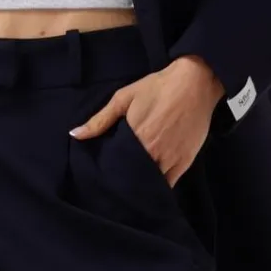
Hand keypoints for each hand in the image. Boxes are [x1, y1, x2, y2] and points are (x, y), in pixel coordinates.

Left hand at [68, 54, 224, 185]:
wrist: (195, 83)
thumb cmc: (158, 88)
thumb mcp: (124, 97)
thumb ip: (100, 120)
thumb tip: (75, 135)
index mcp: (134, 138)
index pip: (115, 166)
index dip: (108, 173)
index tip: (100, 176)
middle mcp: (152, 153)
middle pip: (132, 177)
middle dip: (122, 181)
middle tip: (113, 183)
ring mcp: (170, 160)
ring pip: (150, 183)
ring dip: (140, 186)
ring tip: (130, 187)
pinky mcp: (185, 163)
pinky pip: (169, 184)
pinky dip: (158, 187)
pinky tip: (150, 186)